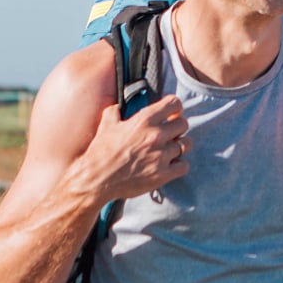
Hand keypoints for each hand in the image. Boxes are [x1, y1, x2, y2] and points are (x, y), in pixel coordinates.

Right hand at [72, 94, 189, 203]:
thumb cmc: (101, 152)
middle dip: (177, 128)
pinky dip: (179, 165)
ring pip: (186, 144)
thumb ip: (115, 112)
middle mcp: (156, 135)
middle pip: (183, 124)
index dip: (175, 108)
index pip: (174, 103)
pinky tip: (170, 165)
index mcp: (144, 120)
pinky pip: (184, 166)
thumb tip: (118, 107)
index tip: (172, 114)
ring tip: (170, 150)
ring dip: (179, 146)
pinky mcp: (163, 174)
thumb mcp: (106, 125)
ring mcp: (161, 156)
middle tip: (170, 134)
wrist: (96, 179)